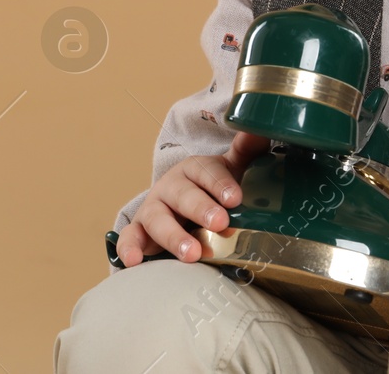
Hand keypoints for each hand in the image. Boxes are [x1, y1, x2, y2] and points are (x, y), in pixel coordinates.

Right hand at [112, 130, 270, 268]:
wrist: (180, 207)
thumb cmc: (208, 189)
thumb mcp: (228, 169)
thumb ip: (245, 151)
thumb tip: (259, 128)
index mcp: (195, 169)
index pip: (207, 172)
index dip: (220, 184)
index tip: (235, 199)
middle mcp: (172, 186)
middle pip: (184, 195)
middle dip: (201, 208)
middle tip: (220, 223)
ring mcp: (154, 209)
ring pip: (158, 219)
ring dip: (174, 236)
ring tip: (193, 253)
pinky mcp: (140, 231)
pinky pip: (130, 238)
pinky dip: (129, 248)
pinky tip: (134, 260)